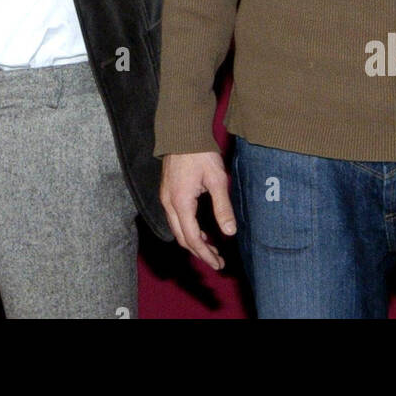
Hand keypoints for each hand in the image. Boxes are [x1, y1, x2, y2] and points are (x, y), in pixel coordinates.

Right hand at [160, 151, 235, 269]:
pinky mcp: (167, 192)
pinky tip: (201, 230)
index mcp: (180, 202)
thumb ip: (222, 207)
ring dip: (193, 242)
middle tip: (218, 260)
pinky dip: (188, 230)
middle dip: (200, 252)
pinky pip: (175, 219)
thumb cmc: (200, 153)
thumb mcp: (217, 179)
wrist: (183, 132)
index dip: (205, 254)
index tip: (218, 263)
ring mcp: (166, 197)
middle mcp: (169, 203)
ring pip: (177, 229)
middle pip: (182, 238)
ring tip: (212, 248)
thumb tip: (229, 232)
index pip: (192, 238)